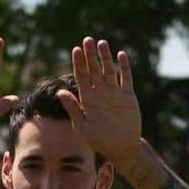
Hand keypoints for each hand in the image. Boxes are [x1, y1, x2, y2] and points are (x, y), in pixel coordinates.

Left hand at [57, 38, 141, 165]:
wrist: (121, 148)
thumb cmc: (99, 141)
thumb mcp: (82, 127)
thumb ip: (72, 109)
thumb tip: (60, 92)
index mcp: (87, 99)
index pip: (81, 77)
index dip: (78, 63)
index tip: (75, 49)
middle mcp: (100, 93)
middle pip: (94, 70)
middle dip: (90, 55)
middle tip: (87, 40)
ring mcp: (114, 93)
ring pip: (109, 70)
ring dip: (105, 57)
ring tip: (101, 43)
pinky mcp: (127, 95)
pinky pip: (125, 78)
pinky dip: (124, 67)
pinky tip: (121, 55)